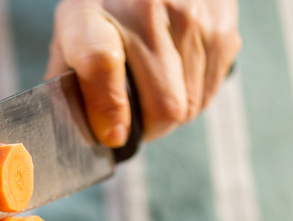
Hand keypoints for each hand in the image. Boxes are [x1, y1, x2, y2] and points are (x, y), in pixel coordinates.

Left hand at [46, 0, 240, 144]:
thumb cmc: (105, 6)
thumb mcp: (72, 31)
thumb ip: (69, 81)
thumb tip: (86, 134)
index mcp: (95, 12)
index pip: (100, 63)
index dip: (108, 108)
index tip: (113, 135)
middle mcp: (149, 9)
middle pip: (164, 106)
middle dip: (148, 127)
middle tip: (133, 119)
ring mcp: (193, 18)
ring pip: (190, 107)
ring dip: (171, 113)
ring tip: (154, 88)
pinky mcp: (222, 29)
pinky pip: (210, 93)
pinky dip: (192, 96)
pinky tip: (176, 74)